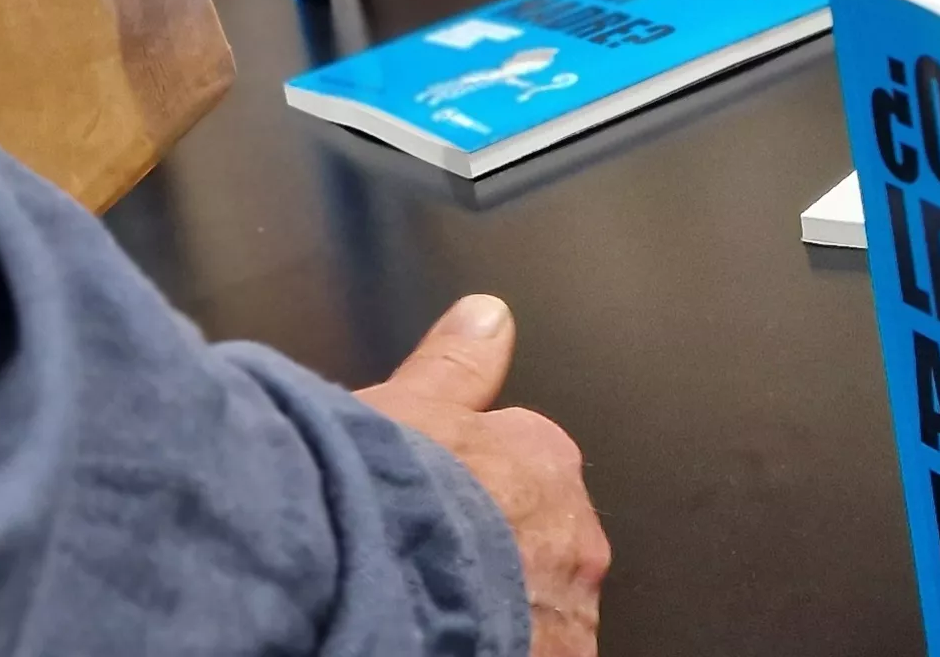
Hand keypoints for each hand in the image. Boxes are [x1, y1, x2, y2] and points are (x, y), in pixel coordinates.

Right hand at [355, 295, 609, 655]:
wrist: (367, 583)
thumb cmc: (380, 497)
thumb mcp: (407, 406)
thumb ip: (455, 366)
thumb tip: (488, 316)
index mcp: (544, 462)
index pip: (520, 471)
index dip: (466, 491)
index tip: (428, 507)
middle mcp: (572, 540)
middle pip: (535, 544)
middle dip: (494, 555)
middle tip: (422, 567)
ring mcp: (566, 613)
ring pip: (537, 609)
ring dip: (499, 611)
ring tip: (426, 616)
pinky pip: (532, 650)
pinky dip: (494, 648)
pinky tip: (439, 645)